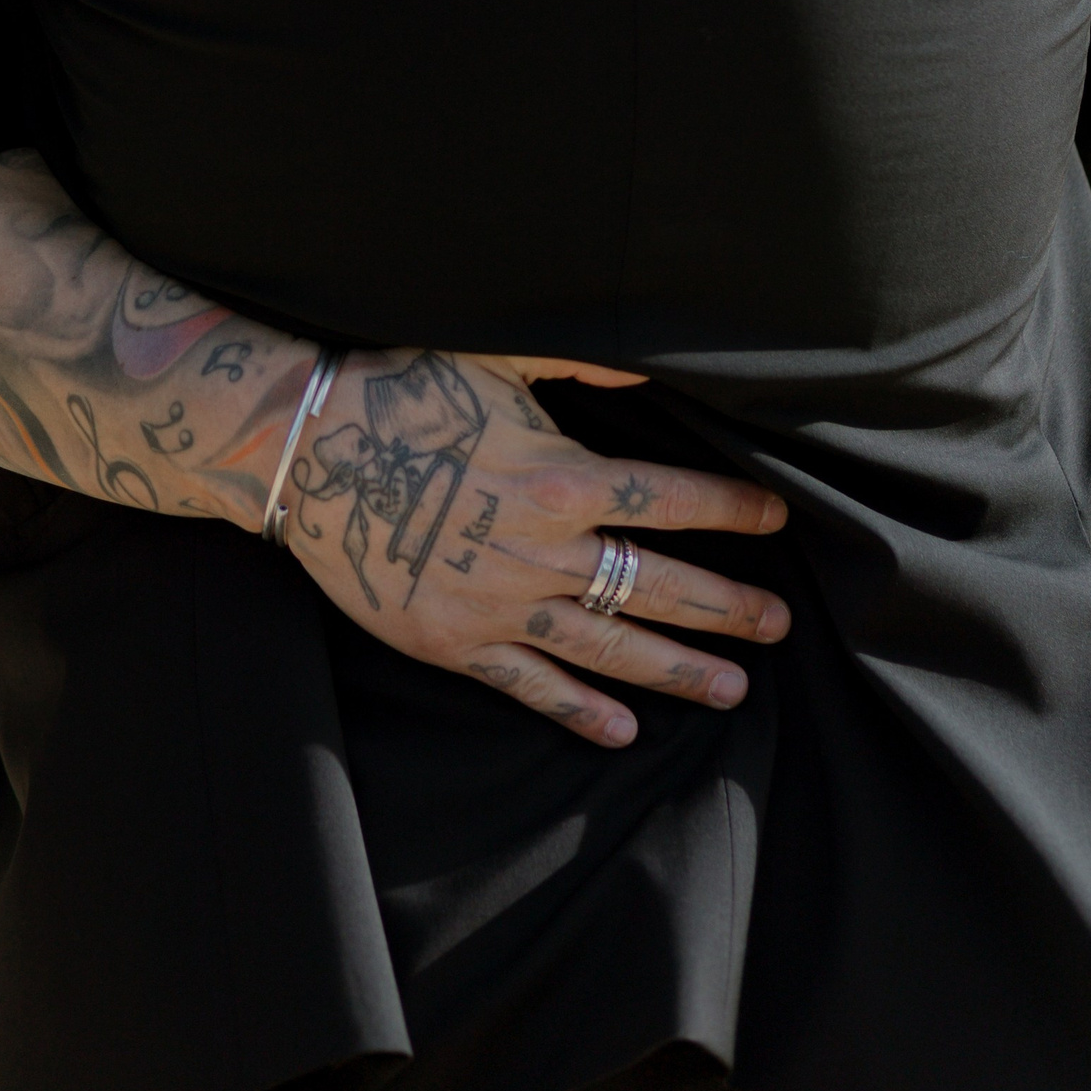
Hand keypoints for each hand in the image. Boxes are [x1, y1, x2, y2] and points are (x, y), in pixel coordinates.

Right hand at [282, 347, 788, 747]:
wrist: (311, 451)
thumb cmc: (404, 391)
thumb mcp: (495, 358)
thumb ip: (580, 364)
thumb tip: (649, 361)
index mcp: (563, 477)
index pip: (673, 500)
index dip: (730, 508)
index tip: (775, 516)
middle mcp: (544, 551)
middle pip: (660, 587)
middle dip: (728, 606)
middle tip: (779, 621)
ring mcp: (502, 605)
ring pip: (610, 649)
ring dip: (678, 670)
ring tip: (732, 687)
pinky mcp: (456, 642)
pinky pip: (533, 687)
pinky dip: (581, 712)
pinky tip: (624, 732)